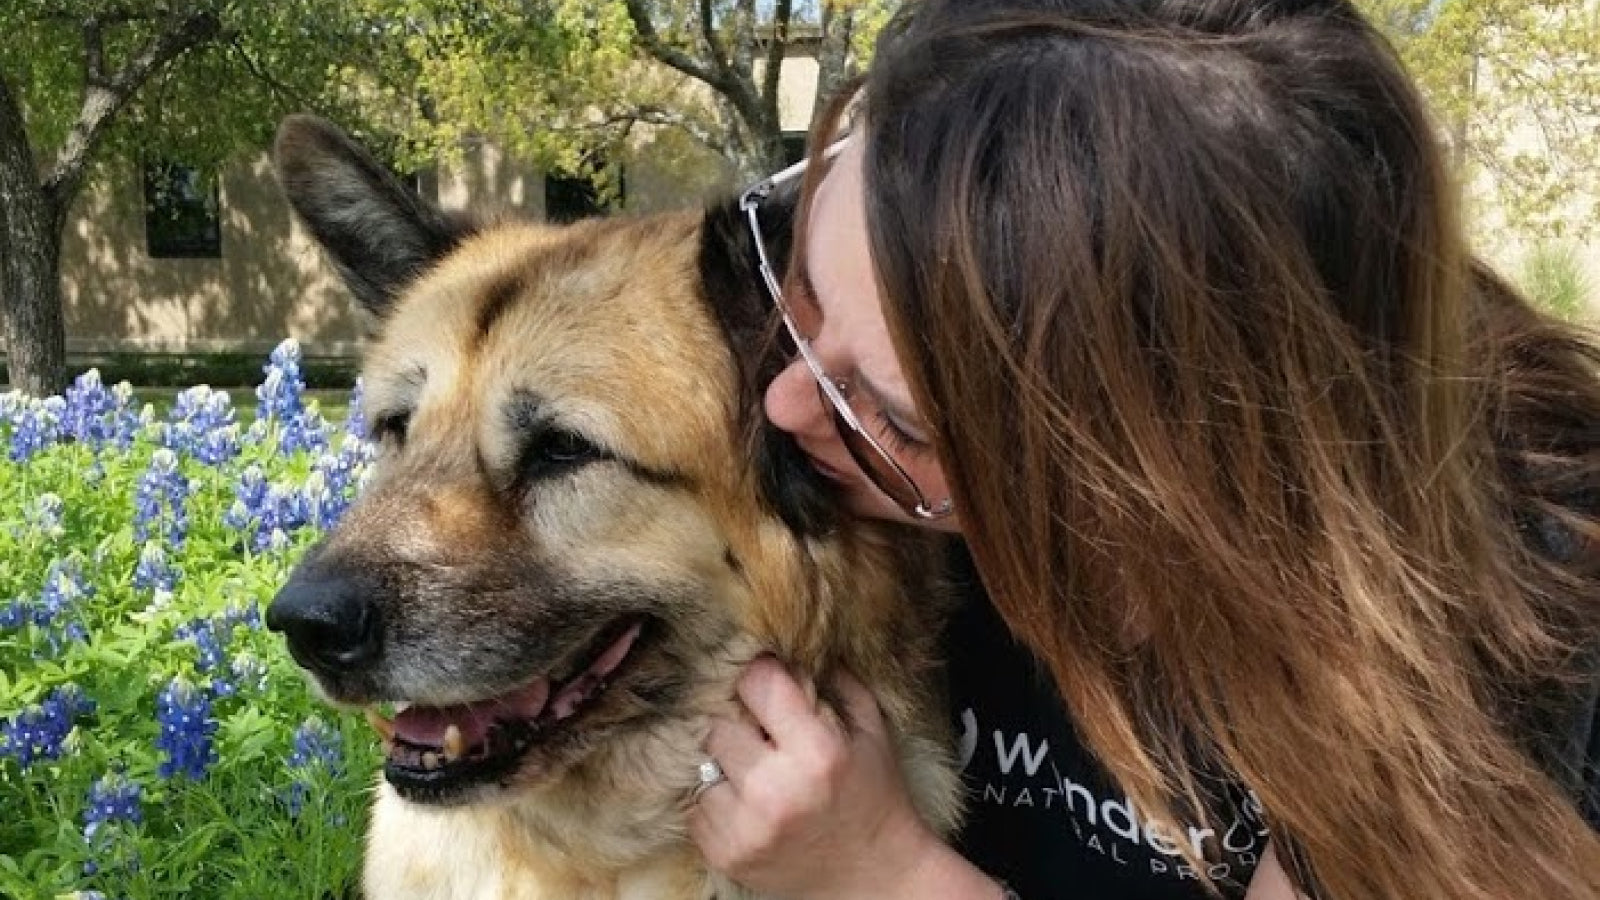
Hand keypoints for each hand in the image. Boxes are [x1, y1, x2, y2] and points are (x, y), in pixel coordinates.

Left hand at [688, 656, 945, 899]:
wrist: (873, 879)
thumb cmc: (874, 796)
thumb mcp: (871, 730)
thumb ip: (836, 680)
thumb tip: (795, 639)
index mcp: (817, 751)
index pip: (756, 681)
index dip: (759, 675)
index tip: (765, 680)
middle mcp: (776, 789)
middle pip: (718, 720)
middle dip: (735, 718)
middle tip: (754, 725)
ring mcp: (745, 826)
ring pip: (701, 761)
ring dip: (721, 759)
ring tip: (750, 765)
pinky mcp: (723, 853)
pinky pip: (694, 803)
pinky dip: (714, 796)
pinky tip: (744, 799)